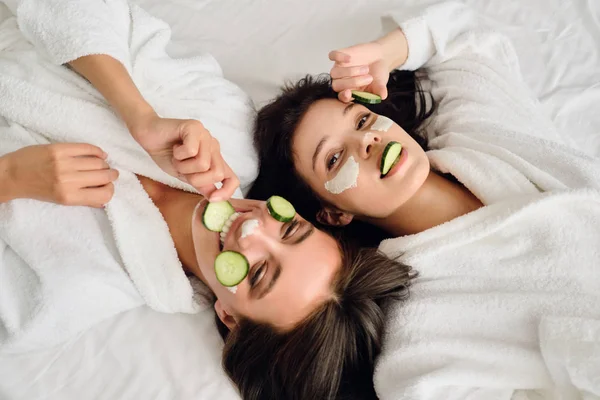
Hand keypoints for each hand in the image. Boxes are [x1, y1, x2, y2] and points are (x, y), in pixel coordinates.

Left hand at [2, 144, 117, 206]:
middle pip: (104, 176)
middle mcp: (68, 180)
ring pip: (98, 162)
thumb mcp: (61, 200)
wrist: (12, 175)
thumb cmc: (37, 189)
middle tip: (111, 174)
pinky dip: (97, 151)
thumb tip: (104, 201)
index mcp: (69, 197)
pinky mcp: (59, 149)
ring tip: (102, 164)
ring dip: (104, 164)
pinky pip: (87, 148)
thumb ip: (83, 200)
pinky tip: (100, 154)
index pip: (103, 195)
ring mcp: (64, 163)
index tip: (108, 186)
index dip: (110, 190)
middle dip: (111, 175)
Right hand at [130, 114, 238, 200]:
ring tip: (176, 157)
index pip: (232, 179)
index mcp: (214, 159)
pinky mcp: (195, 127)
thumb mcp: (186, 175)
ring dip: (183, 166)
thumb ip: (201, 184)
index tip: (212, 199)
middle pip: (217, 173)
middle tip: (182, 169)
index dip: (227, 191)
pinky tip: (174, 147)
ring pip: (203, 164)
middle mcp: (214, 147)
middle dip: (195, 178)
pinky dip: (178, 155)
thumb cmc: (166, 154)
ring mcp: (206, 136)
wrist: (148, 134)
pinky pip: (191, 151)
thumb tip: (215, 199)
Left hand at [329, 29, 407, 102]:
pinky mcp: (339, 56)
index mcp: (349, 91)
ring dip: (350, 71)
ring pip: (334, 73)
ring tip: (366, 69)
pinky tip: (349, 58)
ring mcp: (339, 68)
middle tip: (369, 78)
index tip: (349, 93)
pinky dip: (339, 56)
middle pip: (336, 85)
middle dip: (352, 82)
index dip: (343, 96)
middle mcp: (341, 81)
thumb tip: (383, 96)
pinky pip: (332, 56)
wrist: (379, 57)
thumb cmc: (377, 74)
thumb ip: (380, 90)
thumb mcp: (380, 83)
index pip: (341, 97)